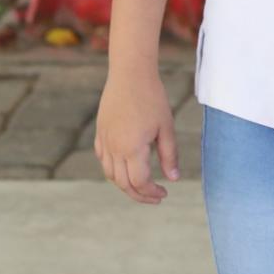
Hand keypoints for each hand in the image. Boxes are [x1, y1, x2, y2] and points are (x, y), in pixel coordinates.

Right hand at [94, 69, 177, 203]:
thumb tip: (173, 179)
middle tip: (156, 197)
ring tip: (143, 186)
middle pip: (122, 183)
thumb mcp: (166, 128)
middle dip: (139, 195)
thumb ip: (169, 155)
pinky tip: (127, 169)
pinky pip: (104, 160)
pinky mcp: (100, 134)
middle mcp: (114, 149)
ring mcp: (104, 142)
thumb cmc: (152, 99)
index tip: (164, 194)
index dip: (151, 192)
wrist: (130, 75)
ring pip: (110, 174)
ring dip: (125, 185)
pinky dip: (114, 171)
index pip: (139, 182)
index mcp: (131, 149)